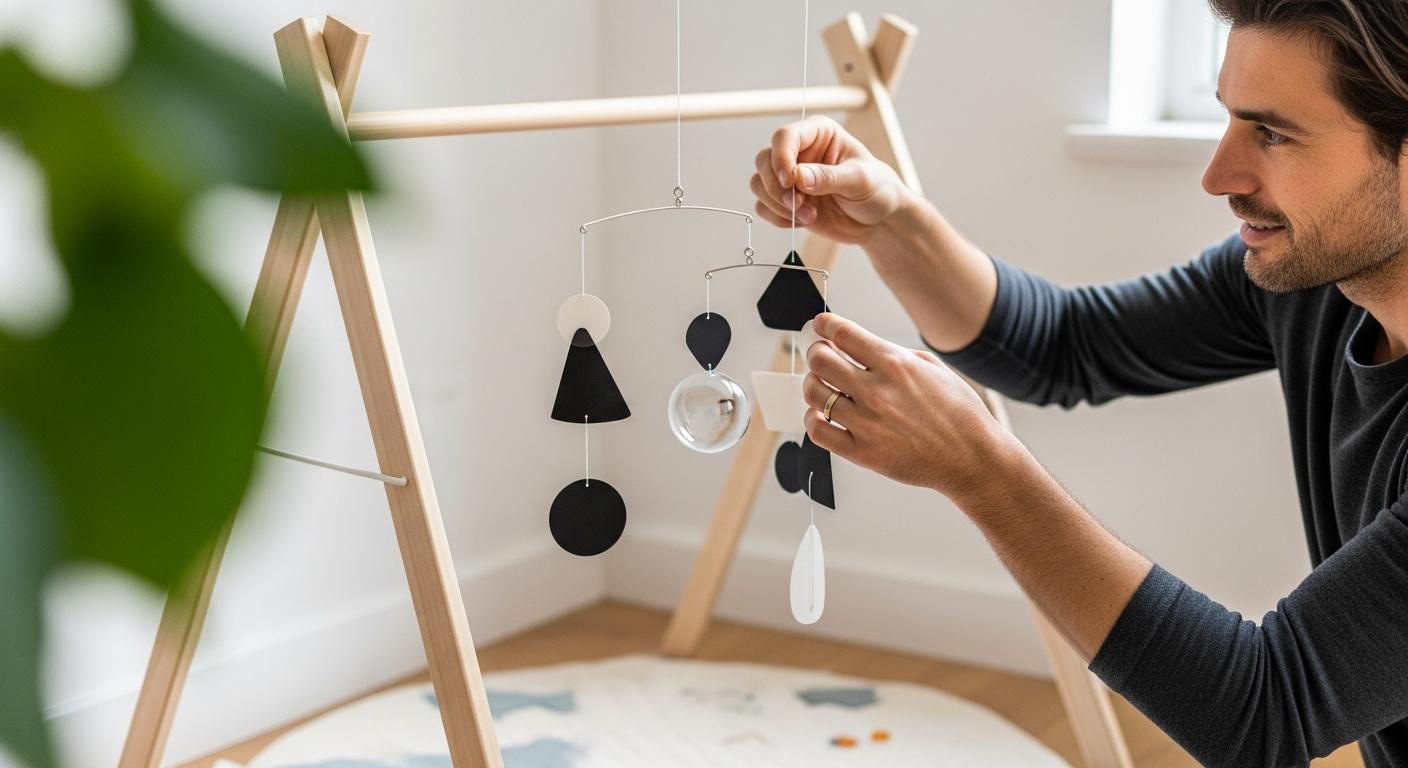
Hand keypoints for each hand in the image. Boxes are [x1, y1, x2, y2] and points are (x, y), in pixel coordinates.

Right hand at [750, 115, 908, 244]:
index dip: (781, 157)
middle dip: (776, 187)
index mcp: (818, 133)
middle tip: (798, 205)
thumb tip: (799, 177)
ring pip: (759, 184)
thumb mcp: (860, 180)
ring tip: (809, 216)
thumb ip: (829, 177)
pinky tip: (805, 220)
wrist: (879, 221)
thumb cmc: (877, 190)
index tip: (789, 181)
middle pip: (764, 160)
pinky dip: (779, 218)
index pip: (785, 136)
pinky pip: (763, 207)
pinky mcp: (785, 201)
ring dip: (779, 205)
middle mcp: (799, 151)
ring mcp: (790, 177)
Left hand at [800, 312, 1014, 500]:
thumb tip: (859, 346)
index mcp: (894, 364)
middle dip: (816, 353)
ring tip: (821, 386)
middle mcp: (876, 391)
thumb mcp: (933, 368)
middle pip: (820, 360)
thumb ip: (894, 354)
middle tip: (820, 357)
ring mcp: (867, 423)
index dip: (824, 325)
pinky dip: (813, 418)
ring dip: (813, 385)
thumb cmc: (958, 413)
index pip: (842, 333)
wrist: (973, 457)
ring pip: (814, 394)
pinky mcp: (862, 453)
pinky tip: (822, 415)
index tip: (819, 325)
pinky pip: (818, 431)